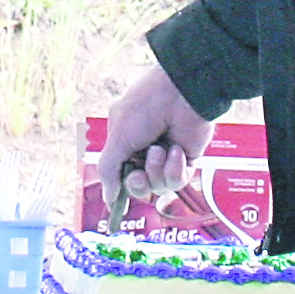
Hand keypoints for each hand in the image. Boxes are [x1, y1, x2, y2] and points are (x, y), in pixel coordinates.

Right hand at [96, 62, 214, 217]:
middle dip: (139, 183)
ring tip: (160, 149)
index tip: (118, 199)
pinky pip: (178, 180)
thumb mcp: (118, 138)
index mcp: (125, 143)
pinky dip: (175, 168)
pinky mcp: (187, 159)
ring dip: (157, 170)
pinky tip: (176, 150)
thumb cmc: (145, 108)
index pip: (120, 176)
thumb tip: (107, 199)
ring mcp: (167, 156)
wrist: (181, 94)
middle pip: (139, 187)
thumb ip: (109, 170)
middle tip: (139, 173)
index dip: (120, 186)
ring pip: (159, 186)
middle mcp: (145, 151)